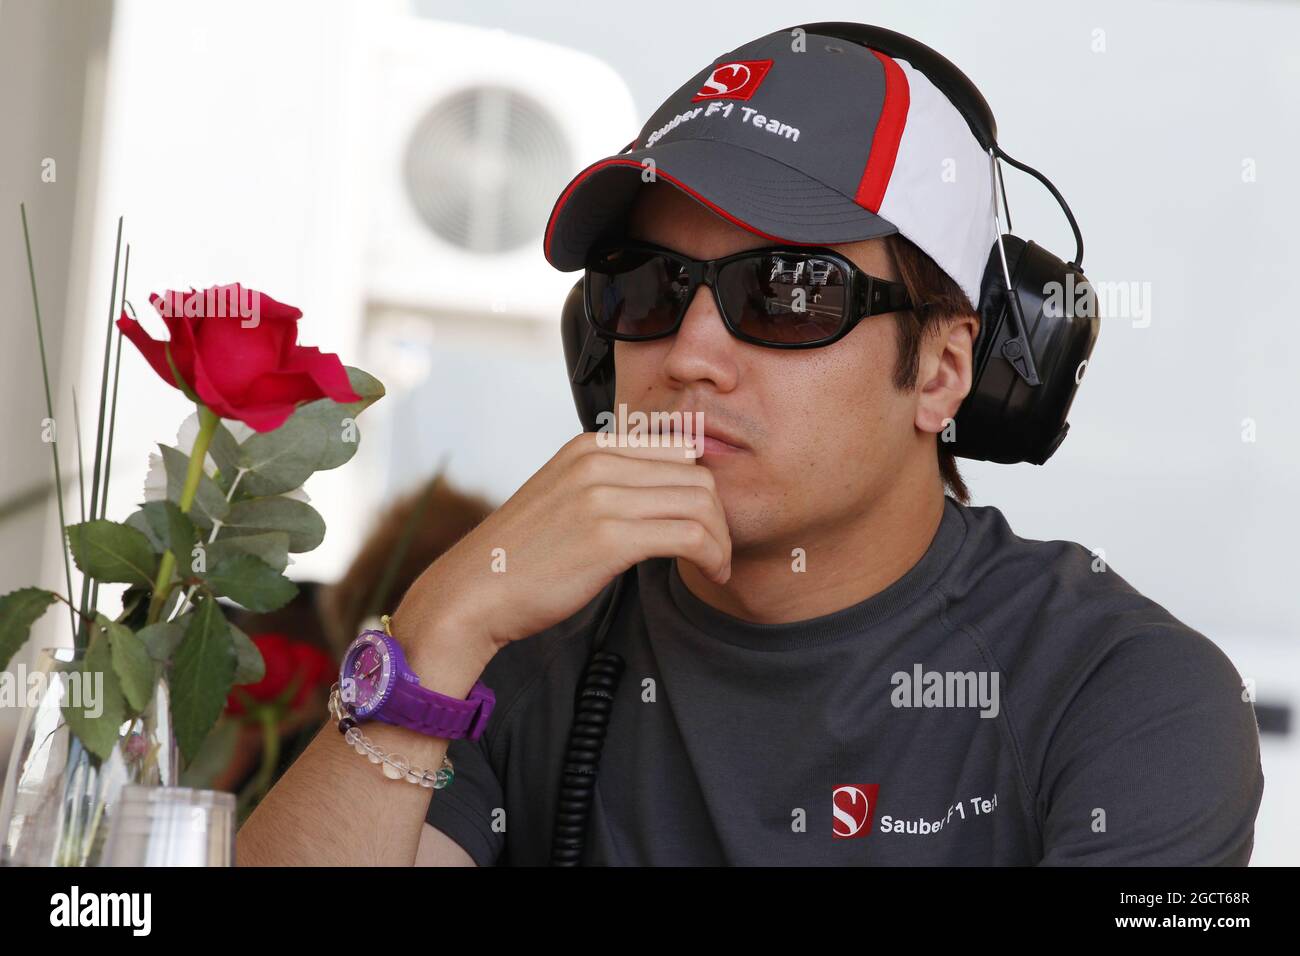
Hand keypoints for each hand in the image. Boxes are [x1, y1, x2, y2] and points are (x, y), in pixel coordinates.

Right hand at [392, 431, 730, 661]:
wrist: (473, 593)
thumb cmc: (520, 558)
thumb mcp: (563, 498)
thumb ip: (607, 485)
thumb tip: (665, 492)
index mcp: (589, 446)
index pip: (678, 450)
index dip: (702, 489)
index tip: (705, 523)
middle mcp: (597, 461)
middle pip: (697, 474)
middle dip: (719, 515)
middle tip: (717, 550)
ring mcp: (602, 496)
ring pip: (701, 503)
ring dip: (721, 539)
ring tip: (717, 565)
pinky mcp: (608, 537)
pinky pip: (690, 535)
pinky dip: (712, 555)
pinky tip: (710, 573)